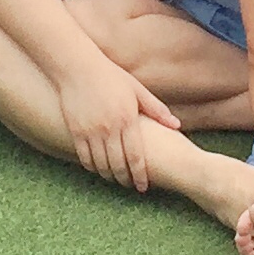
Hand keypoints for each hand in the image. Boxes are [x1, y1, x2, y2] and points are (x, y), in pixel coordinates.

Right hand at [55, 55, 176, 190]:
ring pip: (101, 165)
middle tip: (130, 185)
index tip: (143, 187)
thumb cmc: (111, 77)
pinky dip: (92, 167)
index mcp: (127, 119)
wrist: (77, 67)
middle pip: (118, 165)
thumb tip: (177, 125)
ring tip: (115, 178)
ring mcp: (91, 131)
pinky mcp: (76, 131)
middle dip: (125, 180)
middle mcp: (109, 128)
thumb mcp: (137, 90)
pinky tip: (98, 168)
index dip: (140, 175)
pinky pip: (84, 158)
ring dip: (109, 175)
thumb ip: (157, 109)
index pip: (136, 157)